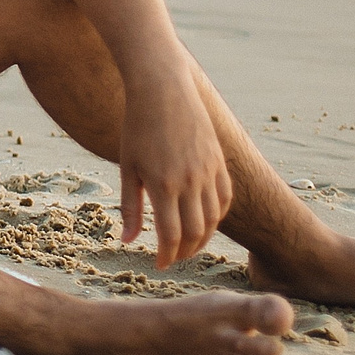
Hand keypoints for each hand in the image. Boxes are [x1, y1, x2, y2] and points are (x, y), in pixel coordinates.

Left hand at [117, 66, 232, 266]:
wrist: (163, 89)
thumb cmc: (138, 127)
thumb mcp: (128, 167)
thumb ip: (130, 207)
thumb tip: (128, 241)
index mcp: (164, 184)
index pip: (171, 235)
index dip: (166, 255)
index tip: (159, 265)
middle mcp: (191, 180)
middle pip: (195, 232)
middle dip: (184, 252)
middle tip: (172, 258)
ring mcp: (209, 170)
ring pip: (214, 218)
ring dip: (202, 237)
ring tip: (188, 244)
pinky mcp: (219, 160)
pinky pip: (225, 197)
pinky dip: (217, 215)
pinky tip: (205, 220)